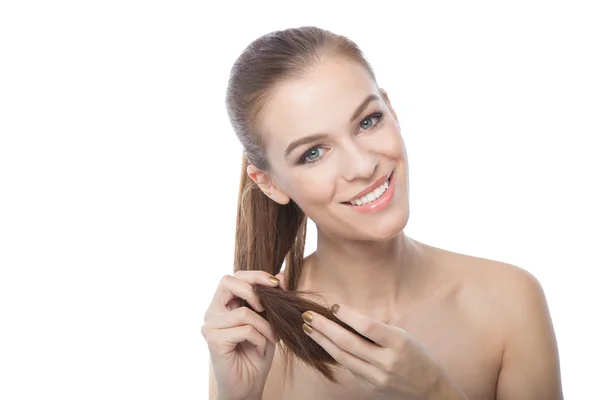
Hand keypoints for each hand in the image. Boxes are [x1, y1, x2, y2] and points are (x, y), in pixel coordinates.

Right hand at [201, 271, 285, 399]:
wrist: (248, 386)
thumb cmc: (257, 353)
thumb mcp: (269, 321)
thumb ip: (272, 298)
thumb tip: (281, 275)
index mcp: (223, 304)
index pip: (235, 277)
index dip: (256, 275)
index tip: (277, 283)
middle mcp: (213, 312)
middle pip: (227, 282)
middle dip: (253, 289)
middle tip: (268, 306)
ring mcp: (210, 326)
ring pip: (243, 312)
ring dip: (264, 325)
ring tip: (270, 338)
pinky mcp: (213, 340)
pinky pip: (245, 329)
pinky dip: (260, 338)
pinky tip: (261, 349)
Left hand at [300, 303, 466, 399]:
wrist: (429, 390)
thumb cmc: (416, 355)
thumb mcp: (402, 335)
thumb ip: (376, 328)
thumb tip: (345, 315)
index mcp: (398, 342)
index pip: (367, 326)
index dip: (348, 315)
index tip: (334, 306)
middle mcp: (386, 361)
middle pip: (348, 342)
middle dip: (324, 327)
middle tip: (307, 315)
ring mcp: (376, 377)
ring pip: (342, 356)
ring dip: (322, 341)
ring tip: (308, 328)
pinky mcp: (369, 387)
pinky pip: (348, 367)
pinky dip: (335, 353)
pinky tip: (325, 343)